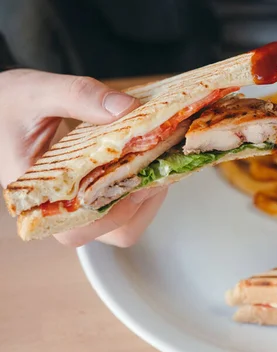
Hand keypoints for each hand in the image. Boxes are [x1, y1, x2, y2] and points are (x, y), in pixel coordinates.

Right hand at [0, 69, 166, 246]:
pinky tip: (150, 157)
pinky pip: (125, 201)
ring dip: (147, 195)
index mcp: (36, 193)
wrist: (2, 102)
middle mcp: (61, 205)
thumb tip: (127, 109)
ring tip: (159, 161)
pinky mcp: (93, 189)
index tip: (137, 182)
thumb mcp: (38, 92)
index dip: (113, 214)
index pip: (76, 229)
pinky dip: (143, 184)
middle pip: (111, 232)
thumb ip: (79, 96)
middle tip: (157, 167)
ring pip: (125, 221)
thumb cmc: (8, 103)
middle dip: (141, 202)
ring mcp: (80, 200)